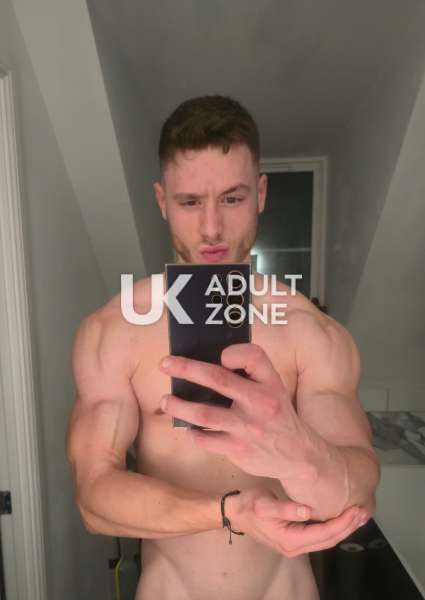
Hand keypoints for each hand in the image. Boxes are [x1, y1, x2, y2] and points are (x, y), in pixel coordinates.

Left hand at [160, 344, 313, 479]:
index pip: (253, 356)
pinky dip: (194, 434)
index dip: (234, 353)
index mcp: (270, 383)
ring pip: (204, 414)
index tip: (219, 355)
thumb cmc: (278, 415)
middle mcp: (260, 402)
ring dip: (179, 406)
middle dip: (187, 369)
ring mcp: (248, 428)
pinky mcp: (238, 450)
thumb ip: (251, 373)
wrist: (299, 456)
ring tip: (165, 401)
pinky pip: (206, 440)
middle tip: (165, 364)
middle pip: (218, 379)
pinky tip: (190, 429)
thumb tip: (211, 362)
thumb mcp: (275, 389)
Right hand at [226, 489, 369, 557]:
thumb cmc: (249, 505)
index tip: (356, 509)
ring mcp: (296, 545)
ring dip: (344, 528)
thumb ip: (285, 508)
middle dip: (348, 527)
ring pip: (326, 539)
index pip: (324, 534)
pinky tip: (342, 517)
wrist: (235, 512)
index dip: (342, 523)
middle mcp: (296, 547)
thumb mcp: (264, 504)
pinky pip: (320, 536)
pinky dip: (334, 527)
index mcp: (291, 540)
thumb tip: (307, 511)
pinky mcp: (295, 538)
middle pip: (329, 540)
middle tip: (365, 511)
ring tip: (359, 515)